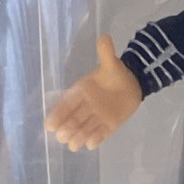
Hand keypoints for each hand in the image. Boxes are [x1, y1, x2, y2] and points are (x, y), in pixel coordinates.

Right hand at [44, 35, 143, 151]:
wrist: (134, 83)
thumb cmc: (117, 74)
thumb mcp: (112, 63)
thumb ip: (106, 53)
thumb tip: (105, 37)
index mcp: (83, 91)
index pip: (67, 103)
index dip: (58, 113)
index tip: (49, 124)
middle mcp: (87, 106)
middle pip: (74, 119)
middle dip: (67, 128)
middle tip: (61, 137)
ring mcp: (98, 116)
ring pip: (86, 128)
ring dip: (79, 136)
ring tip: (73, 146)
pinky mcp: (110, 124)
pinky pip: (102, 133)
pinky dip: (97, 138)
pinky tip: (91, 145)